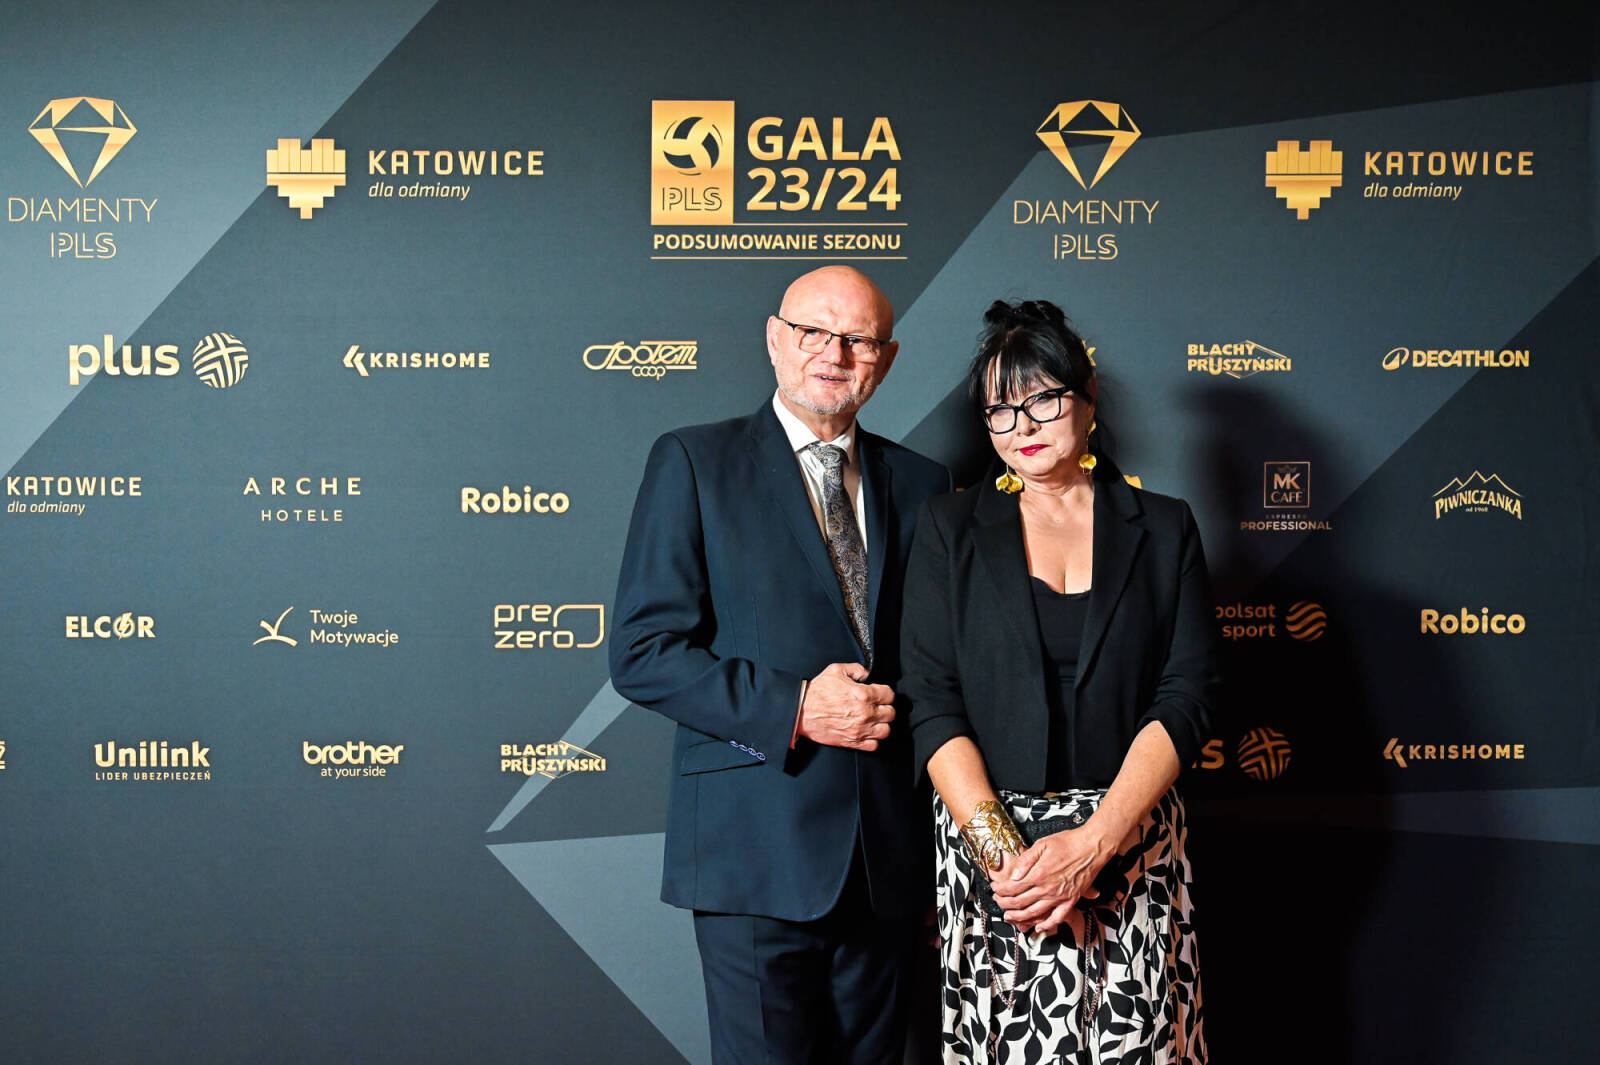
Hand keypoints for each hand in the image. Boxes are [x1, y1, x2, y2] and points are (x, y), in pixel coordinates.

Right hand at [797, 663, 894, 750]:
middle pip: (890, 713)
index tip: (880, 694)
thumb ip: (856, 669)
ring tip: (874, 720)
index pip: (889, 695)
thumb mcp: (836, 670)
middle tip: (877, 706)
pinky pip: (874, 745)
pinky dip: (872, 740)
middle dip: (884, 708)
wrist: (801, 711)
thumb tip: (866, 673)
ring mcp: (859, 729)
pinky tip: (867, 732)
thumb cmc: (816, 693)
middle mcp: (864, 713)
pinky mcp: (852, 741)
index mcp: (863, 694)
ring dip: (881, 725)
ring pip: (885, 730)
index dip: (885, 693)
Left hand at [990, 827, 1109, 934]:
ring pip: (1034, 913)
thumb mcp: (1042, 844)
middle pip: (1020, 902)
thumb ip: (1026, 861)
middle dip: (1005, 904)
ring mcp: (1059, 896)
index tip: (994, 888)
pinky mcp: (1071, 900)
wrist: (1092, 846)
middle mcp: (1047, 889)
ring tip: (1009, 917)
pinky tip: (1039, 927)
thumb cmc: (1069, 842)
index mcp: (1038, 874)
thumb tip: (1013, 875)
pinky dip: (1047, 925)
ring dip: (1019, 917)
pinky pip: (1057, 917)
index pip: (1012, 888)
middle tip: (997, 901)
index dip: (1000, 889)